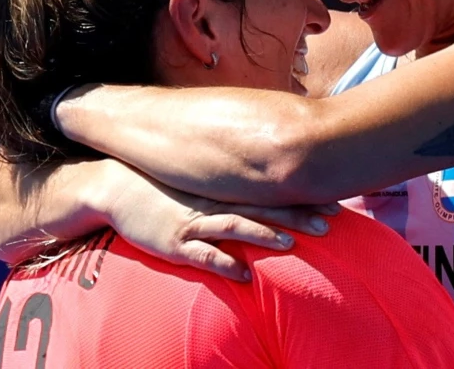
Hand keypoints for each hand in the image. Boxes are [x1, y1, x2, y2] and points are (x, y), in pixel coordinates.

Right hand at [102, 164, 339, 281]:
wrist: (118, 186)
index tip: (335, 200)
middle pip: (263, 206)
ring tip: (292, 244)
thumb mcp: (202, 177)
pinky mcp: (175, 243)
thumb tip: (267, 183)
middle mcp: (215, 201)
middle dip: (297, 215)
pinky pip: (202, 256)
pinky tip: (244, 277)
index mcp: (225, 186)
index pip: (272, 190)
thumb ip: (233, 181)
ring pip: (235, 226)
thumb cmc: (165, 183)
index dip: (304, 196)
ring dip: (264, 234)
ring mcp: (195, 222)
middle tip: (330, 221)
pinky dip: (223, 265)